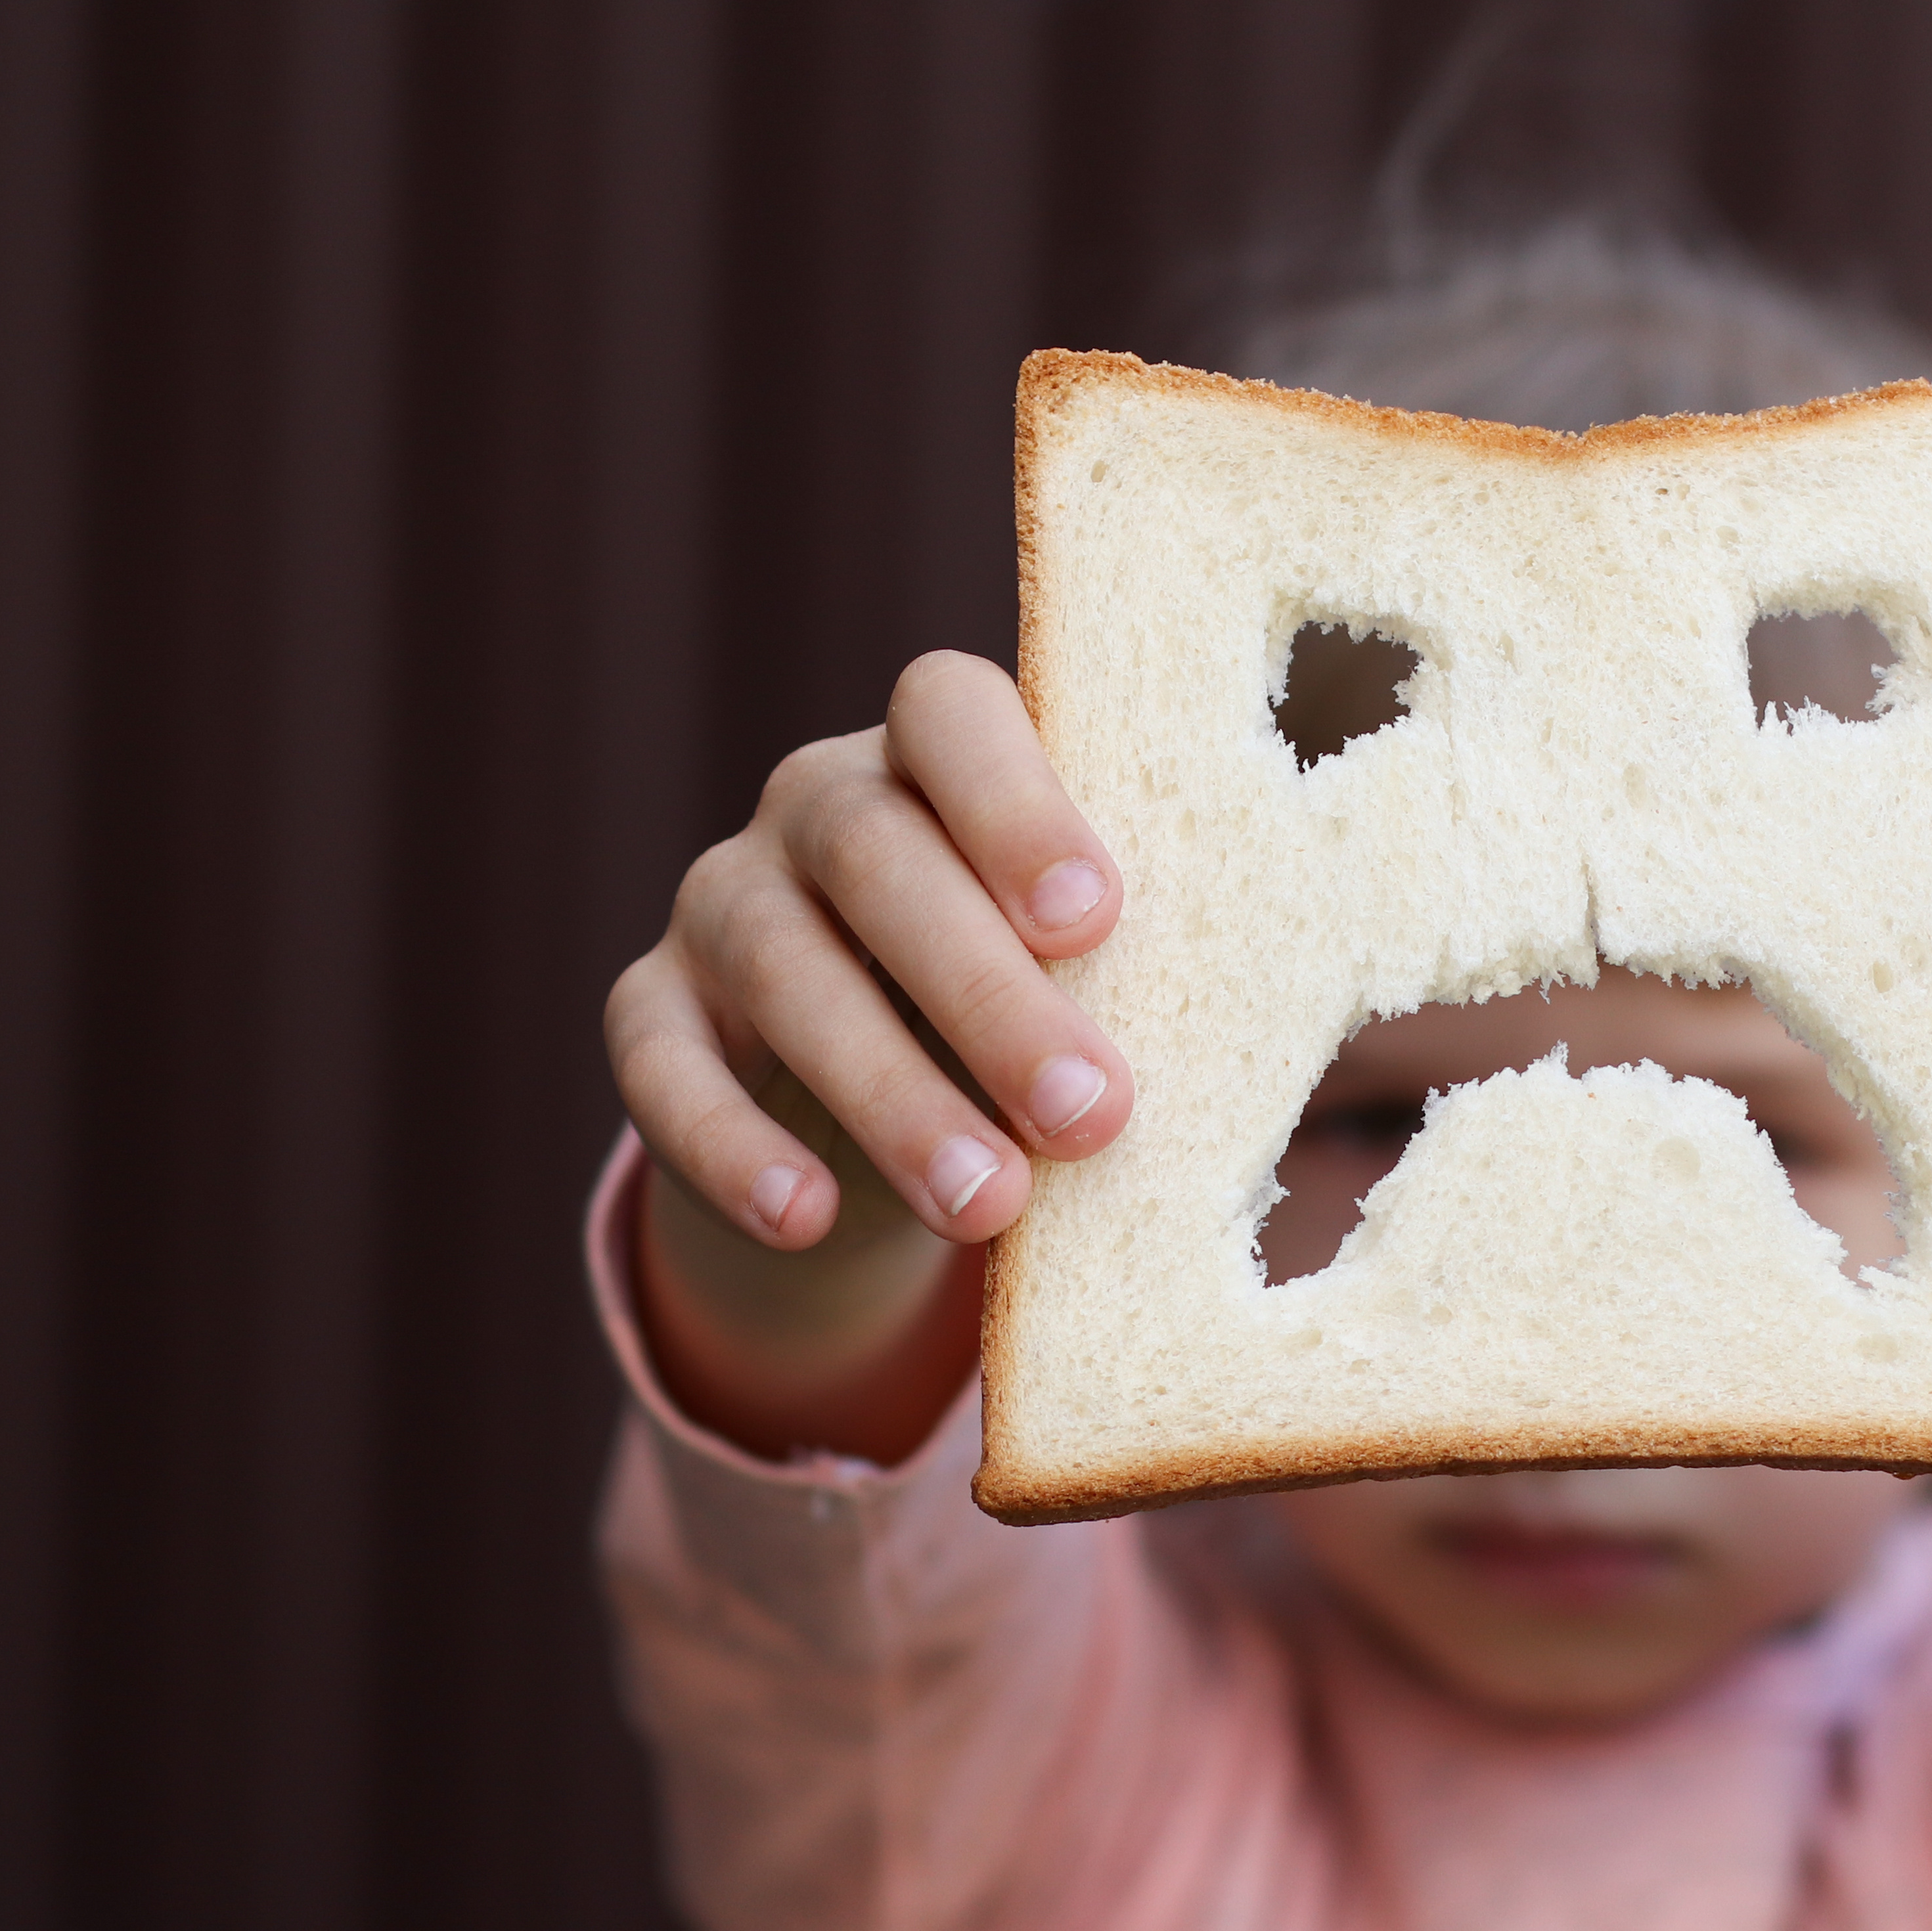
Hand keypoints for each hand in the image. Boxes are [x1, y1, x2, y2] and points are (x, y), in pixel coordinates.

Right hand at [606, 652, 1133, 1452]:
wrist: (874, 1105)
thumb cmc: (1033, 1011)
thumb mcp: (1089, 978)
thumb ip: (1135, 972)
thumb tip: (1280, 1040)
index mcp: (939, 759)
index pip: (951, 711)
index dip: (1017, 803)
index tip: (1099, 918)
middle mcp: (816, 805)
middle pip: (878, 860)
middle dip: (987, 993)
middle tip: (1092, 1112)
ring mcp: (722, 900)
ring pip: (784, 971)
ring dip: (889, 1093)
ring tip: (988, 1205)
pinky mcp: (651, 1011)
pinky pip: (664, 1068)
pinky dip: (730, 1146)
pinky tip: (806, 1219)